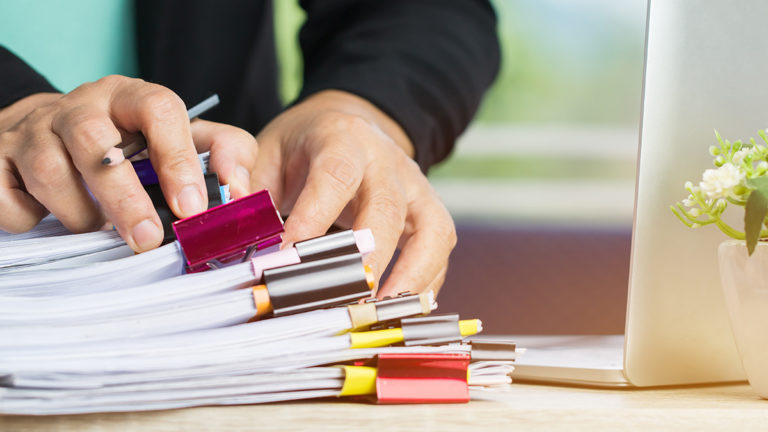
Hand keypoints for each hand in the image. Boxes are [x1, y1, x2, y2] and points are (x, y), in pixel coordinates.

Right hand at [0, 75, 207, 251]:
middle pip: (95, 145)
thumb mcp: (183, 138)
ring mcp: (32, 132)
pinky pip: (7, 199)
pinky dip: (31, 220)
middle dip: (123, 199)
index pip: (159, 110)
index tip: (191, 208)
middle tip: (145, 238)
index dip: (177, 160)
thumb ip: (224, 154)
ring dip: (80, 214)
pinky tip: (49, 215)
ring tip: (97, 223)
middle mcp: (79, 108)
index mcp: (129, 97)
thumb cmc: (131, 144)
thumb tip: (240, 191)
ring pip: (50, 175)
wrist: (54, 132)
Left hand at [247, 90, 456, 297]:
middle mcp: (387, 161)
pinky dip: (426, 282)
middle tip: (344, 298)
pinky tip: (399, 310)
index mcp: (343, 139)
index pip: (334, 176)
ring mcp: (416, 186)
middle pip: (387, 206)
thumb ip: (246, 185)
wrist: (349, 126)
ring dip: (411, 276)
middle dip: (368, 256)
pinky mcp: (431, 211)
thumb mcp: (266, 151)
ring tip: (380, 313)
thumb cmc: (304, 147)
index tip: (286, 261)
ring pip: (432, 229)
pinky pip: (440, 249)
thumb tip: (232, 225)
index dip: (313, 220)